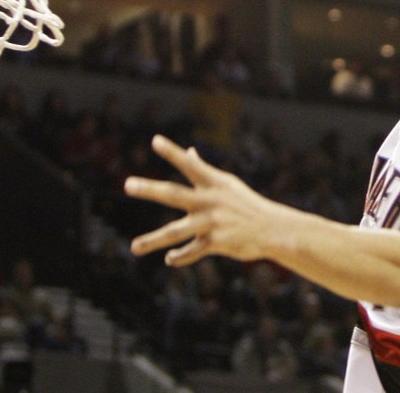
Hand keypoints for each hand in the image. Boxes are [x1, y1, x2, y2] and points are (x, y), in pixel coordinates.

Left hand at [124, 135, 276, 265]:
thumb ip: (204, 169)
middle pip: (174, 194)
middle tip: (127, 185)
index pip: (189, 164)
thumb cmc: (246, 203)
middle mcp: (209, 200)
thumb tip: (190, 152)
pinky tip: (169, 259)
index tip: (155, 141)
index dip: (173, 152)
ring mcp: (212, 222)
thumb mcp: (227, 184)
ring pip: (176, 231)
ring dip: (153, 240)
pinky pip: (192, 251)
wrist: (272, 229)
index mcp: (213, 182)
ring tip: (134, 247)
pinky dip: (180, 257)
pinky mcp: (216, 242)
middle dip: (150, 189)